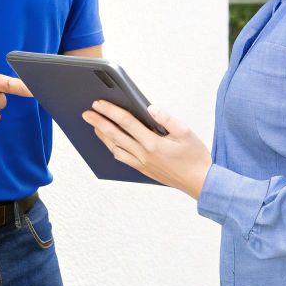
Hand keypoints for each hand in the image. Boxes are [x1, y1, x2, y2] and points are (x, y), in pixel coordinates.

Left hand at [83, 101, 211, 197]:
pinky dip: (113, 148)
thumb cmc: (195, 157)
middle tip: (86, 113)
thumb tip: (150, 108)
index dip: (111, 111)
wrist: (199, 182)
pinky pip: (122, 158)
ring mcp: (141, 164)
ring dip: (103, 136)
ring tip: (94, 126)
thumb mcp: (186, 133)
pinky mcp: (143, 170)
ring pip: (115, 148)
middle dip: (99, 122)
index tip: (98, 103)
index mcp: (153, 143)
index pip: (126, 122)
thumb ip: (167, 119)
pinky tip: (110, 143)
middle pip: (115, 135)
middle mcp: (143, 154)